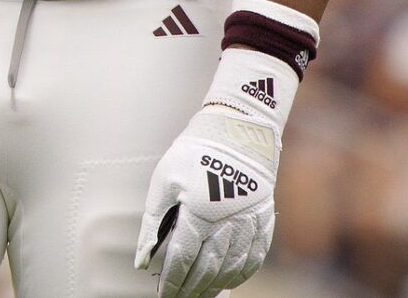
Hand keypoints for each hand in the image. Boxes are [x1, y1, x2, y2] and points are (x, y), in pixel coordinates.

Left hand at [134, 54, 290, 295]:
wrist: (238, 127)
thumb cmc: (194, 152)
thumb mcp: (164, 180)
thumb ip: (152, 222)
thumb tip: (143, 258)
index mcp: (199, 209)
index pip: (183, 258)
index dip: (173, 281)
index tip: (164, 294)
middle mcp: (227, 219)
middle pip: (208, 267)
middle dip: (192, 288)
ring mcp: (249, 220)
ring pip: (232, 266)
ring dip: (215, 285)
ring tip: (201, 294)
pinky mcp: (264, 217)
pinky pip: (255, 256)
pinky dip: (241, 273)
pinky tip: (229, 280)